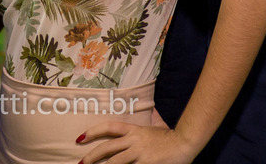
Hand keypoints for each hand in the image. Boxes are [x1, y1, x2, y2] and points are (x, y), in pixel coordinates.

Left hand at [78, 117, 198, 163]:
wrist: (185, 142)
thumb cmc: (171, 136)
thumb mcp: (158, 124)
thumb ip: (151, 118)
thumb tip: (151, 106)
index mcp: (134, 130)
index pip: (109, 127)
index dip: (93, 131)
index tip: (80, 137)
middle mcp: (134, 140)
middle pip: (107, 147)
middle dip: (92, 156)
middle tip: (81, 162)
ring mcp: (139, 153)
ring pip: (115, 162)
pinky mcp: (146, 163)